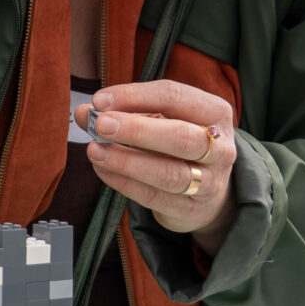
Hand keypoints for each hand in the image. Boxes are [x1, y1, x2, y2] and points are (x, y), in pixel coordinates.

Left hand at [75, 80, 238, 254]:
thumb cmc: (179, 144)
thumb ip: (124, 112)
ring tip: (95, 150)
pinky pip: (154, 196)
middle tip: (100, 124)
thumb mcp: (160, 119)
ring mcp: (209, 182)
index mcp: (214, 112)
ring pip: (168, 173)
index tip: (100, 100)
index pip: (175, 96)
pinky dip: (124, 182)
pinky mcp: (190, 209)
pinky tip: (102, 169)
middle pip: (180, 137)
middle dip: (136, 130)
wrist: (208, 191)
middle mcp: (220, 147)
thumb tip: (84, 112)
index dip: (135, 96)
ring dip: (126, 161)